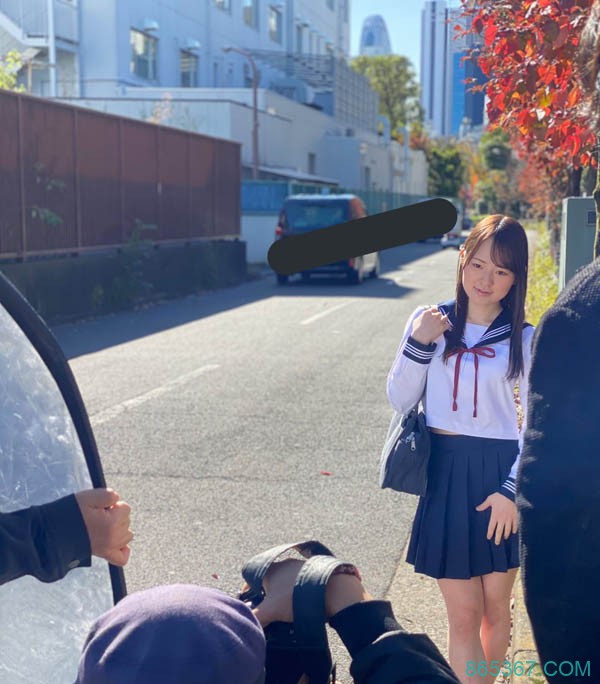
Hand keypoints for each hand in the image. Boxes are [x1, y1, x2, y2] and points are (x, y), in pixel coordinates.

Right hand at [75, 488, 132, 565]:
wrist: (53, 533)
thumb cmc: (70, 513)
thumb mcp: (88, 497)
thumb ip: (108, 495)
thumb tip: (117, 499)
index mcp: (112, 523)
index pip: (125, 508)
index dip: (113, 505)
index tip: (100, 507)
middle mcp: (113, 537)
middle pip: (126, 520)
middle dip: (115, 515)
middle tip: (97, 516)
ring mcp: (109, 548)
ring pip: (127, 535)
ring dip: (118, 528)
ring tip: (101, 526)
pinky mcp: (103, 555)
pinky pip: (122, 558)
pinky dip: (123, 550)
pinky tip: (119, 544)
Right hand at [249, 558, 369, 628]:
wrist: (329, 591)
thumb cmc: (295, 597)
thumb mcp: (270, 610)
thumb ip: (255, 618)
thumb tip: (247, 626)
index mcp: (271, 568)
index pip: (252, 577)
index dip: (248, 591)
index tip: (249, 603)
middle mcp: (284, 563)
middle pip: (269, 580)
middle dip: (266, 594)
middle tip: (267, 609)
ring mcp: (300, 566)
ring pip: (285, 581)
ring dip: (282, 594)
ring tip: (284, 609)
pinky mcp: (313, 572)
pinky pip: (299, 583)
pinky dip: (296, 592)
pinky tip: (299, 604)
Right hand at [410, 306, 450, 344]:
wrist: (420, 338)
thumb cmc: (416, 329)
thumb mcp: (416, 320)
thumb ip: (421, 315)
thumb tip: (423, 314)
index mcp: (427, 313)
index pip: (434, 309)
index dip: (434, 311)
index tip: (434, 314)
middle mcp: (434, 316)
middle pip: (440, 313)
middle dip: (438, 317)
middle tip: (437, 320)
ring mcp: (439, 322)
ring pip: (445, 318)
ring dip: (444, 320)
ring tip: (442, 323)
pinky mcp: (442, 328)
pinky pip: (447, 325)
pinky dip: (446, 326)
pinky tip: (443, 328)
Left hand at [475, 492, 517, 544]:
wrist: (509, 494)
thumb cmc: (499, 496)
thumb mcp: (489, 500)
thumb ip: (483, 505)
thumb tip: (477, 508)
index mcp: (495, 516)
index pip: (491, 527)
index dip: (490, 533)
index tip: (489, 538)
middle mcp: (502, 519)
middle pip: (499, 531)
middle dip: (498, 538)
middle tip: (497, 543)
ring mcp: (509, 519)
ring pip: (508, 529)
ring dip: (506, 534)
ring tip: (505, 538)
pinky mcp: (515, 517)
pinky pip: (515, 525)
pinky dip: (514, 529)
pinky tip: (514, 532)